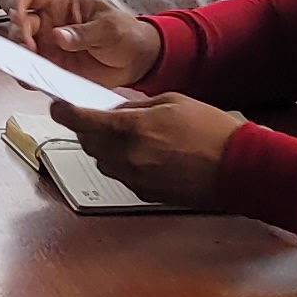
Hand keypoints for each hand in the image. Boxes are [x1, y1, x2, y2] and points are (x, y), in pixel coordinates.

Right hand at [3, 0, 164, 86]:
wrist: (136, 60)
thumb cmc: (125, 33)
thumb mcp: (109, 28)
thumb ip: (85, 33)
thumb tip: (58, 36)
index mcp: (61, 2)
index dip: (17, 3)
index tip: (18, 17)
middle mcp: (49, 23)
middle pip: (19, 24)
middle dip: (18, 35)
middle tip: (28, 49)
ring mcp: (48, 46)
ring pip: (20, 49)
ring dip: (19, 58)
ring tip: (27, 67)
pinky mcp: (52, 67)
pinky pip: (33, 72)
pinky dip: (29, 77)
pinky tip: (33, 80)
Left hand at [63, 93, 244, 207]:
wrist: (238, 168)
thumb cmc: (212, 132)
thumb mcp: (172, 101)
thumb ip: (135, 107)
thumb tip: (112, 111)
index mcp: (132, 129)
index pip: (81, 122)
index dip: (64, 114)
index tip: (58, 108)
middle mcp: (127, 157)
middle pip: (88, 143)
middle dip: (88, 129)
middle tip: (99, 118)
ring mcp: (134, 178)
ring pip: (102, 161)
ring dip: (105, 148)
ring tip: (129, 137)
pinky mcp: (143, 194)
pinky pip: (121, 176)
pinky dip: (123, 163)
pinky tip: (145, 154)